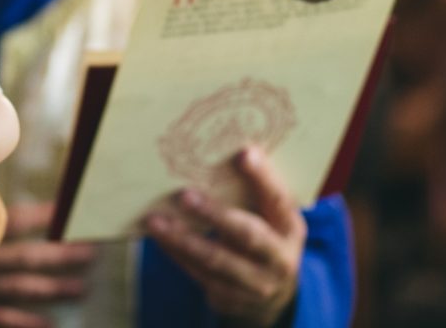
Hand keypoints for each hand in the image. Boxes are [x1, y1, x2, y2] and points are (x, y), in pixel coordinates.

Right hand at [0, 202, 95, 327]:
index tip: (68, 210)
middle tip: (90, 251)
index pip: (15, 220)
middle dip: (58, 254)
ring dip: (52, 287)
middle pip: (25, 256)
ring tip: (81, 286)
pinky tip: (50, 324)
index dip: (42, 215)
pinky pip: (2, 317)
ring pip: (20, 287)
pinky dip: (27, 322)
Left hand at [142, 146, 305, 326]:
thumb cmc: (265, 235)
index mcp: (290, 228)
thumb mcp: (271, 217)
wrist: (274, 294)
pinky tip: (158, 236)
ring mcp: (256, 284)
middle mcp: (279, 259)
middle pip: (247, 235)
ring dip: (182, 239)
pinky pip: (198, 274)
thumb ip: (254, 191)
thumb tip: (220, 148)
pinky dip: (176, 253)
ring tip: (155, 220)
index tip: (243, 153)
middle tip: (185, 195)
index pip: (279, 200)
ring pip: (216, 261)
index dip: (263, 178)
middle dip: (215, 215)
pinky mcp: (230, 298)